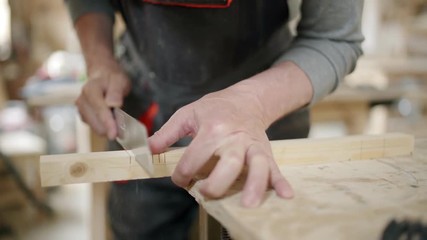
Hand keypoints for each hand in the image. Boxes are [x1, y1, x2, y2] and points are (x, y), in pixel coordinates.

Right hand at [76, 60, 129, 138]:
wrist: (103, 77)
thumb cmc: (112, 79)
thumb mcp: (119, 81)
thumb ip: (116, 92)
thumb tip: (113, 104)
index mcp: (90, 90)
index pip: (99, 110)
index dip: (108, 123)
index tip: (114, 135)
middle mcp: (82, 100)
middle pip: (96, 122)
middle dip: (110, 127)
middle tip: (124, 126)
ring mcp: (81, 110)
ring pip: (95, 127)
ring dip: (108, 128)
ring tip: (118, 119)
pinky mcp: (84, 117)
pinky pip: (96, 127)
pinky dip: (105, 128)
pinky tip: (112, 121)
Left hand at [148, 86, 293, 207]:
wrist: (247, 99)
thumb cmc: (216, 108)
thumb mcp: (188, 113)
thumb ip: (167, 133)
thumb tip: (149, 150)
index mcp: (213, 128)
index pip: (194, 157)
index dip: (182, 174)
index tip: (180, 179)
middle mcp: (234, 138)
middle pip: (230, 162)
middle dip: (217, 183)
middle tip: (206, 194)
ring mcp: (252, 145)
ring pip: (257, 165)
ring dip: (255, 185)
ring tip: (249, 204)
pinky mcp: (265, 150)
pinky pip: (275, 167)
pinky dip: (281, 182)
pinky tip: (286, 195)